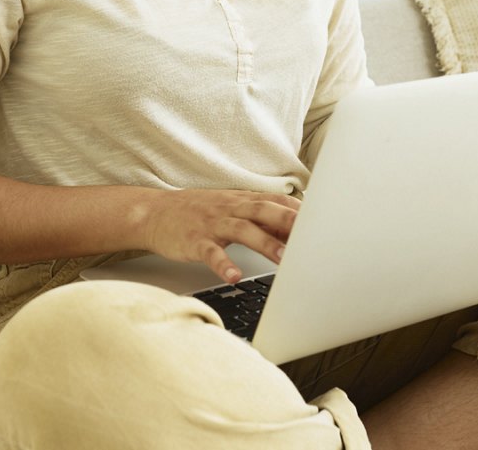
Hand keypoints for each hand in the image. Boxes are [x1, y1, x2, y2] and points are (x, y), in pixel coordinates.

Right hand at [141, 189, 299, 283]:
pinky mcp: (195, 241)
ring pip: (243, 230)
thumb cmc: (199, 213)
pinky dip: (224, 264)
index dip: (298, 210)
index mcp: (242, 201)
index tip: (322, 221)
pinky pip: (211, 252)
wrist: (155, 213)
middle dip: (289, 221)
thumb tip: (294, 230)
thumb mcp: (231, 209)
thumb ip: (260, 219)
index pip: (276, 201)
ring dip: (265, 243)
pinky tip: (234, 276)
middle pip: (264, 211)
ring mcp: (213, 224)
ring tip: (282, 258)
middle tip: (311, 236)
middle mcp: (230, 209)